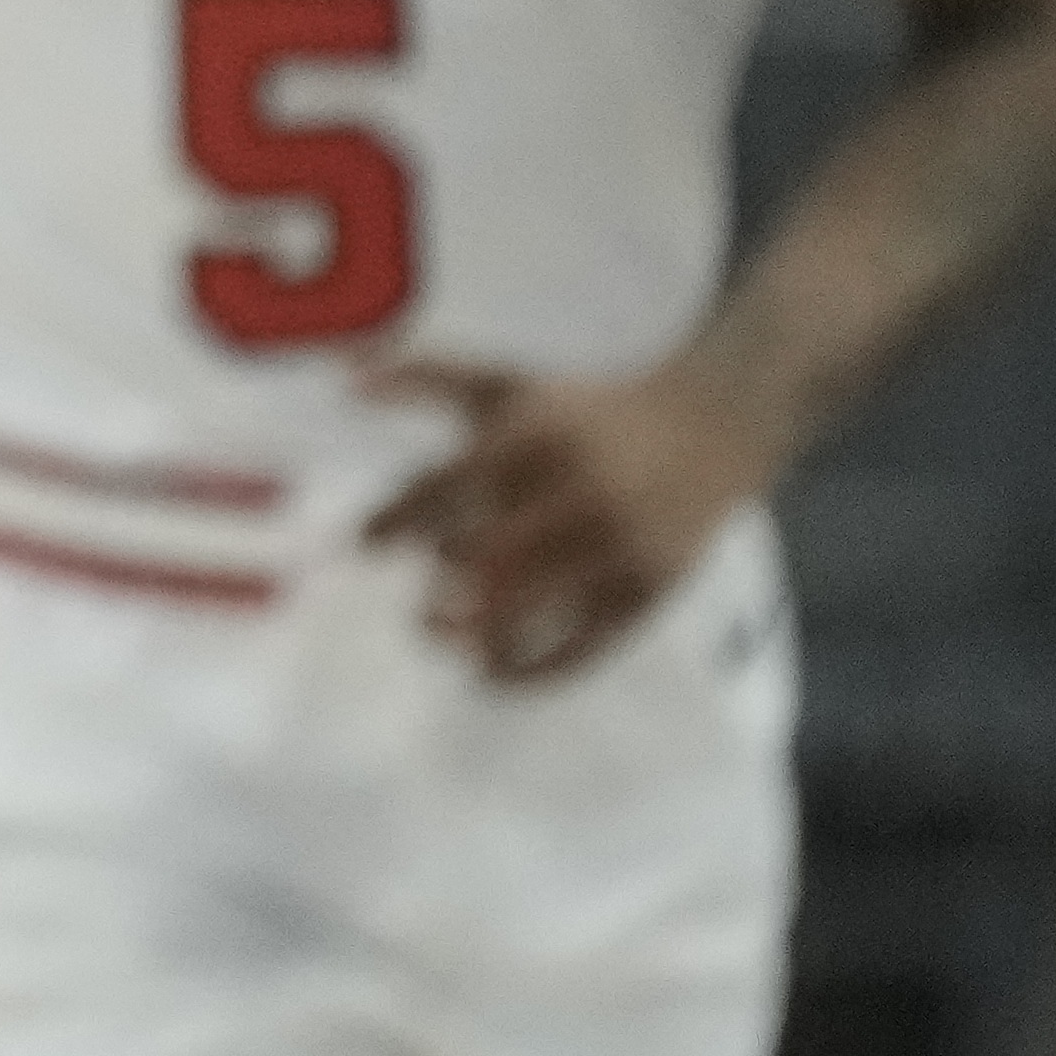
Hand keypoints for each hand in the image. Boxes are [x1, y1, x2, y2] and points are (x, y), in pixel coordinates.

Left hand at [362, 355, 768, 684]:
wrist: (709, 426)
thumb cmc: (587, 412)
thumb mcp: (511, 384)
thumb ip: (430, 378)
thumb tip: (346, 380)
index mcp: (533, 438)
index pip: (443, 489)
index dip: (394, 522)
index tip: (365, 545)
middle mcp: (573, 493)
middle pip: (481, 559)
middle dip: (438, 590)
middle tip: (418, 608)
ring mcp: (612, 548)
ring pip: (528, 611)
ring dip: (473, 639)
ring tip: (444, 643)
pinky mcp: (644, 593)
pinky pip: (580, 650)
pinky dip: (529, 674)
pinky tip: (489, 677)